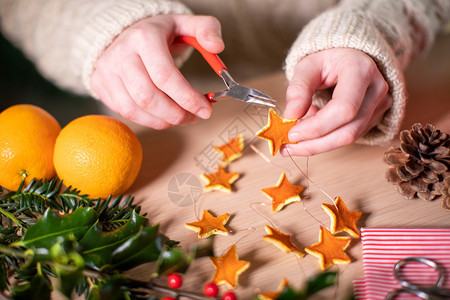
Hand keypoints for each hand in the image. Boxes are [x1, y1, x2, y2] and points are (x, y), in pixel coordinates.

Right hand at [90, 14, 223, 128]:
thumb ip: (207, 29)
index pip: (165, 75)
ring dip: (165, 121)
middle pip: (148, 97)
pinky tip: (165, 116)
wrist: (124, 32)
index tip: (206, 109)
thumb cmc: (160, 33)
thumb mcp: (185, 23)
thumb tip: (218, 46)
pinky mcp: (101, 86)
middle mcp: (121, 55)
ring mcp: (108, 72)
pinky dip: (150, 121)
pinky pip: (126, 114)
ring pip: (136, 109)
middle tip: (195, 117)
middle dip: (177, 114)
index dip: (187, 98)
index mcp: (144, 37)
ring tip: (182, 117)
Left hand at [282, 48, 391, 155]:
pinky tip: (311, 130)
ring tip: (295, 139)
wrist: (350, 56)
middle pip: (349, 130)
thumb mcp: (307, 66)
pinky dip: (326, 139)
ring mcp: (379, 105)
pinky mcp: (375, 118)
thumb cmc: (328, 59)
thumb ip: (298, 89)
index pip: (343, 108)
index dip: (316, 127)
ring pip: (350, 138)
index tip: (291, 133)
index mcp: (361, 71)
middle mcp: (376, 89)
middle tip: (288, 147)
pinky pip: (350, 136)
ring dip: (318, 144)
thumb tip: (290, 117)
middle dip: (315, 144)